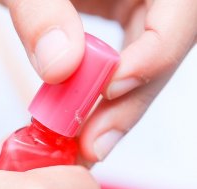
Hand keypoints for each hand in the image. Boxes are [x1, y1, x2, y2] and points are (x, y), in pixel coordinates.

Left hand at [0, 0, 196, 160]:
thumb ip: (40, 13)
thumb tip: (60, 65)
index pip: (179, 12)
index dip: (155, 55)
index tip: (111, 89)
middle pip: (161, 49)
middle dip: (128, 102)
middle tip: (93, 143)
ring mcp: (130, 5)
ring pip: (139, 63)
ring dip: (112, 108)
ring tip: (82, 142)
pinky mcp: (111, 21)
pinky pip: (116, 63)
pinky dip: (96, 94)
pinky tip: (78, 117)